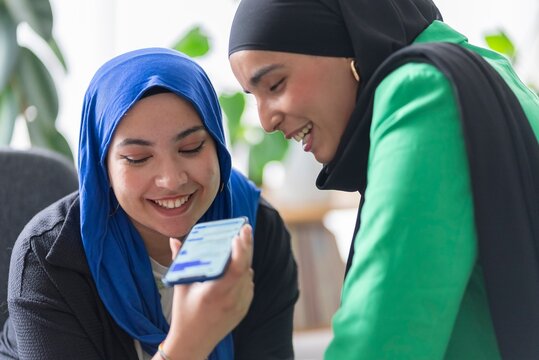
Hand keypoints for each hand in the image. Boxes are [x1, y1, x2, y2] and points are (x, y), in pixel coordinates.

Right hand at [160, 224, 253, 359]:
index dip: (241, 249)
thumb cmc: (183, 314)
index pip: (236, 267)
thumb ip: (179, 261)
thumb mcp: (180, 287)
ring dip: (245, 259)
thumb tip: (174, 240)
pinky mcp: (243, 309)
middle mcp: (231, 299)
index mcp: (215, 292)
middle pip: (246, 266)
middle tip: (245, 229)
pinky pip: (248, 285)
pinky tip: (238, 265)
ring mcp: (240, 305)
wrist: (193, 344)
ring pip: (248, 274)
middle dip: (247, 245)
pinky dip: (244, 273)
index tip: (239, 234)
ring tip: (240, 244)